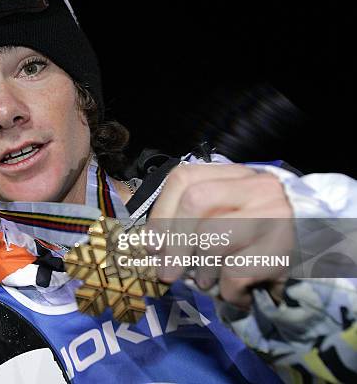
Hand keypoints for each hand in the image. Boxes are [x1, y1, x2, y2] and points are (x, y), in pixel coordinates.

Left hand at [146, 163, 293, 308]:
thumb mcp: (227, 215)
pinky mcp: (282, 249)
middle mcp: (255, 187)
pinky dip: (227, 291)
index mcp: (234, 176)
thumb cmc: (256, 234)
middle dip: (174, 242)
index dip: (161, 213)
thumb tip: (152, 245)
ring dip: (201, 271)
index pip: (184, 178)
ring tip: (207, 281)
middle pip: (196, 201)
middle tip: (167, 273)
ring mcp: (272, 215)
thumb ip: (191, 219)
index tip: (152, 244)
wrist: (316, 249)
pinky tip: (235, 292)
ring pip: (213, 239)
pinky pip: (235, 274)